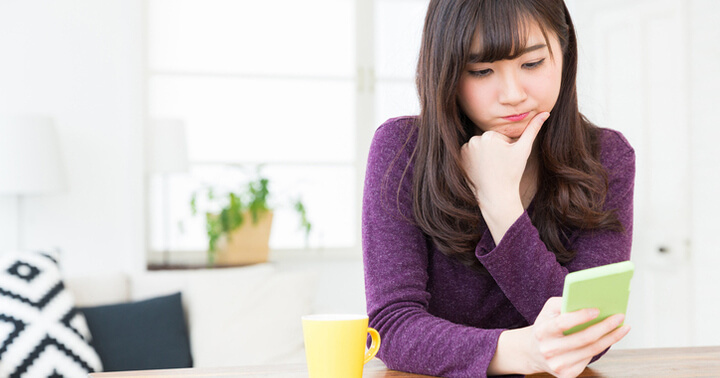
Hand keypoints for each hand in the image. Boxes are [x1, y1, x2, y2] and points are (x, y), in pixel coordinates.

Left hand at [460, 112, 548, 241]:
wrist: (496, 195)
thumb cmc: (511, 173)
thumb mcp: (524, 150)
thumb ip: (533, 129)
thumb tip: (545, 112)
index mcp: (489, 135)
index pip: (501, 137)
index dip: (507, 148)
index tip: (506, 160)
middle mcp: (474, 140)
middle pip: (490, 141)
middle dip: (496, 150)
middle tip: (499, 165)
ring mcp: (465, 150)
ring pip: (481, 147)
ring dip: (486, 154)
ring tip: (491, 167)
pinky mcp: (460, 158)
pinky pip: (471, 154)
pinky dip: (476, 159)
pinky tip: (482, 169)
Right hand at [526, 297, 630, 376]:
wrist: (533, 352)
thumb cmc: (546, 326)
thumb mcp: (548, 310)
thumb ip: (565, 302)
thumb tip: (590, 300)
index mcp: (542, 331)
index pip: (563, 323)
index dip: (581, 316)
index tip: (598, 309)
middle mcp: (548, 350)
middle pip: (584, 338)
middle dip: (605, 326)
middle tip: (619, 316)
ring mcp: (558, 364)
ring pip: (591, 350)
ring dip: (611, 338)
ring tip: (622, 327)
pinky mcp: (566, 375)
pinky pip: (589, 359)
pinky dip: (602, 347)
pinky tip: (611, 338)